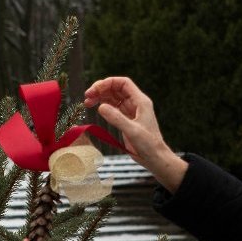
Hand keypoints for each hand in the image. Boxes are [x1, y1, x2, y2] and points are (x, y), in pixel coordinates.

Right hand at [84, 76, 186, 191]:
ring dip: (100, 97)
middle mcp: (135, 103)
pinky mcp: (125, 119)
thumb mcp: (132, 131)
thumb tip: (101, 107)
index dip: (109, 83)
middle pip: (116, 89)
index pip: (123, 83)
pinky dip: (103, 106)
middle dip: (101, 89)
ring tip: (87, 102)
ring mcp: (130, 111)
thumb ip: (117, 118)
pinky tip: (95, 108)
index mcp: (140, 101)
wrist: (154, 157)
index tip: (96, 89)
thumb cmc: (148, 144)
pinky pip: (112, 108)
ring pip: (113, 98)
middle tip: (87, 96)